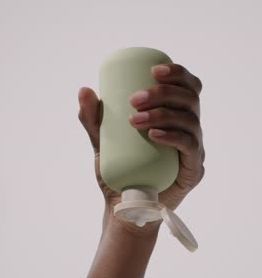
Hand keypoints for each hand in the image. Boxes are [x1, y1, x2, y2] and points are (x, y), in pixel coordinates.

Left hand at [78, 63, 204, 235]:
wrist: (124, 208)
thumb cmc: (119, 173)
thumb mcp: (103, 143)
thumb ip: (94, 120)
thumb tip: (84, 90)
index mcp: (175, 117)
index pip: (187, 87)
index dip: (177, 73)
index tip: (152, 70)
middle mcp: (189, 130)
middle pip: (190, 99)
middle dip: (164, 92)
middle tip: (135, 99)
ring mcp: (194, 150)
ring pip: (189, 120)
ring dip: (163, 114)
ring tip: (136, 119)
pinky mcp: (194, 170)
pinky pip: (189, 147)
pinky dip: (172, 137)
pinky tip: (154, 134)